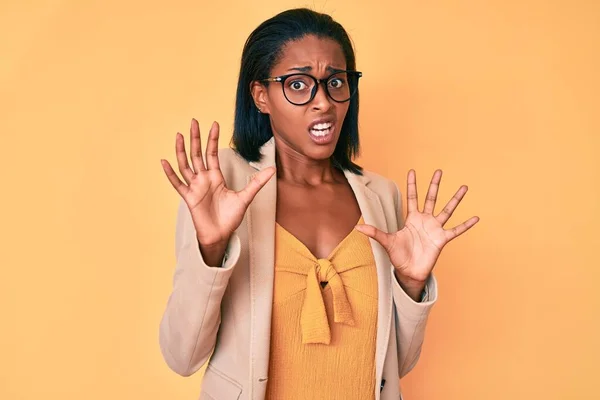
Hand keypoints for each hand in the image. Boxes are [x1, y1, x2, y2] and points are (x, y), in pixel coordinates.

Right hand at [161, 119, 275, 246]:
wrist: (221, 235)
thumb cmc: (230, 218)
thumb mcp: (246, 197)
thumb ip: (257, 182)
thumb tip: (272, 170)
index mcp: (216, 177)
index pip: (212, 153)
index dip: (213, 139)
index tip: (214, 124)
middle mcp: (204, 179)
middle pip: (197, 154)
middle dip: (196, 138)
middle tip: (194, 121)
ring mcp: (195, 187)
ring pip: (186, 165)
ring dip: (182, 150)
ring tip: (180, 135)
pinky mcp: (189, 198)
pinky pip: (177, 184)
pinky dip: (170, 173)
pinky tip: (164, 162)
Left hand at [355, 169, 478, 290]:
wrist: (409, 272)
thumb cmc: (398, 256)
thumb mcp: (386, 242)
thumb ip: (374, 233)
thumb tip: (357, 227)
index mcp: (411, 218)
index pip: (412, 197)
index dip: (412, 185)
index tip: (413, 171)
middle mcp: (425, 220)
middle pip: (431, 198)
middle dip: (434, 185)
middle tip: (440, 171)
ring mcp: (435, 228)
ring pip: (447, 210)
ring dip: (455, 199)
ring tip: (464, 187)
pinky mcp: (442, 239)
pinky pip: (456, 230)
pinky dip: (466, 225)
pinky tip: (476, 218)